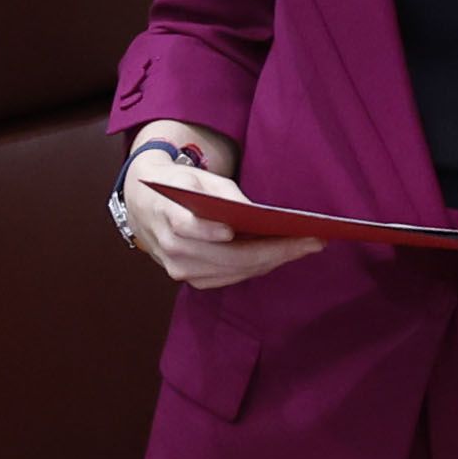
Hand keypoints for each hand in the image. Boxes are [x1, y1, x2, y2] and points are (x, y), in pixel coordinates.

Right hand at [121, 124, 320, 291]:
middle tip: (311, 240)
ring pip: (236, 271)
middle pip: (227, 257)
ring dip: (274, 261)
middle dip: (273, 250)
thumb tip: (257, 214)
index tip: (241, 230)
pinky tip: (283, 255)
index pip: (188, 228)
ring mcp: (181, 270)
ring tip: (306, 247)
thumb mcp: (199, 179)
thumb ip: (225, 194)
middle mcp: (172, 250)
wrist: (146, 206)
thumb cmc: (179, 187)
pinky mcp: (193, 280)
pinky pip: (232, 277)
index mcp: (167, 218)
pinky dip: (259, 266)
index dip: (213, 232)